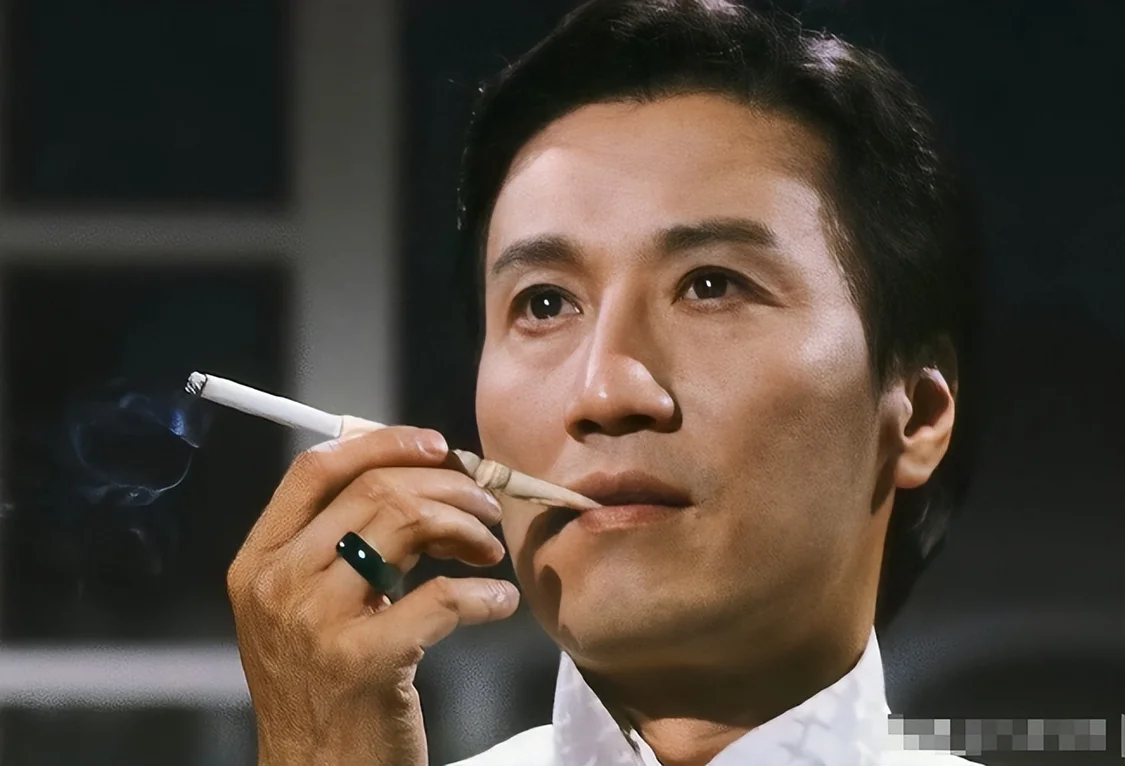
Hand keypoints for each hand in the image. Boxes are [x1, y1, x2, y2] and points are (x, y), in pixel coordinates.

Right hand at [227, 427, 519, 765]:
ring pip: (407, 524)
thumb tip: (413, 475)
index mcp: (259, 561)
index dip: (381, 443)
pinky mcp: (364, 662)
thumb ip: (338, 544)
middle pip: (374, 490)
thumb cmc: (323, 686)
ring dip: (466, 526)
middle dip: (445, 486)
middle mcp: (278, 584)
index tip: (436, 446)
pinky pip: (443, 599)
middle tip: (484, 507)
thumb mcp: (305, 607)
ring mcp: (317, 622)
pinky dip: (485, 595)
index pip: (314, 469)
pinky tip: (500, 602)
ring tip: (488, 550)